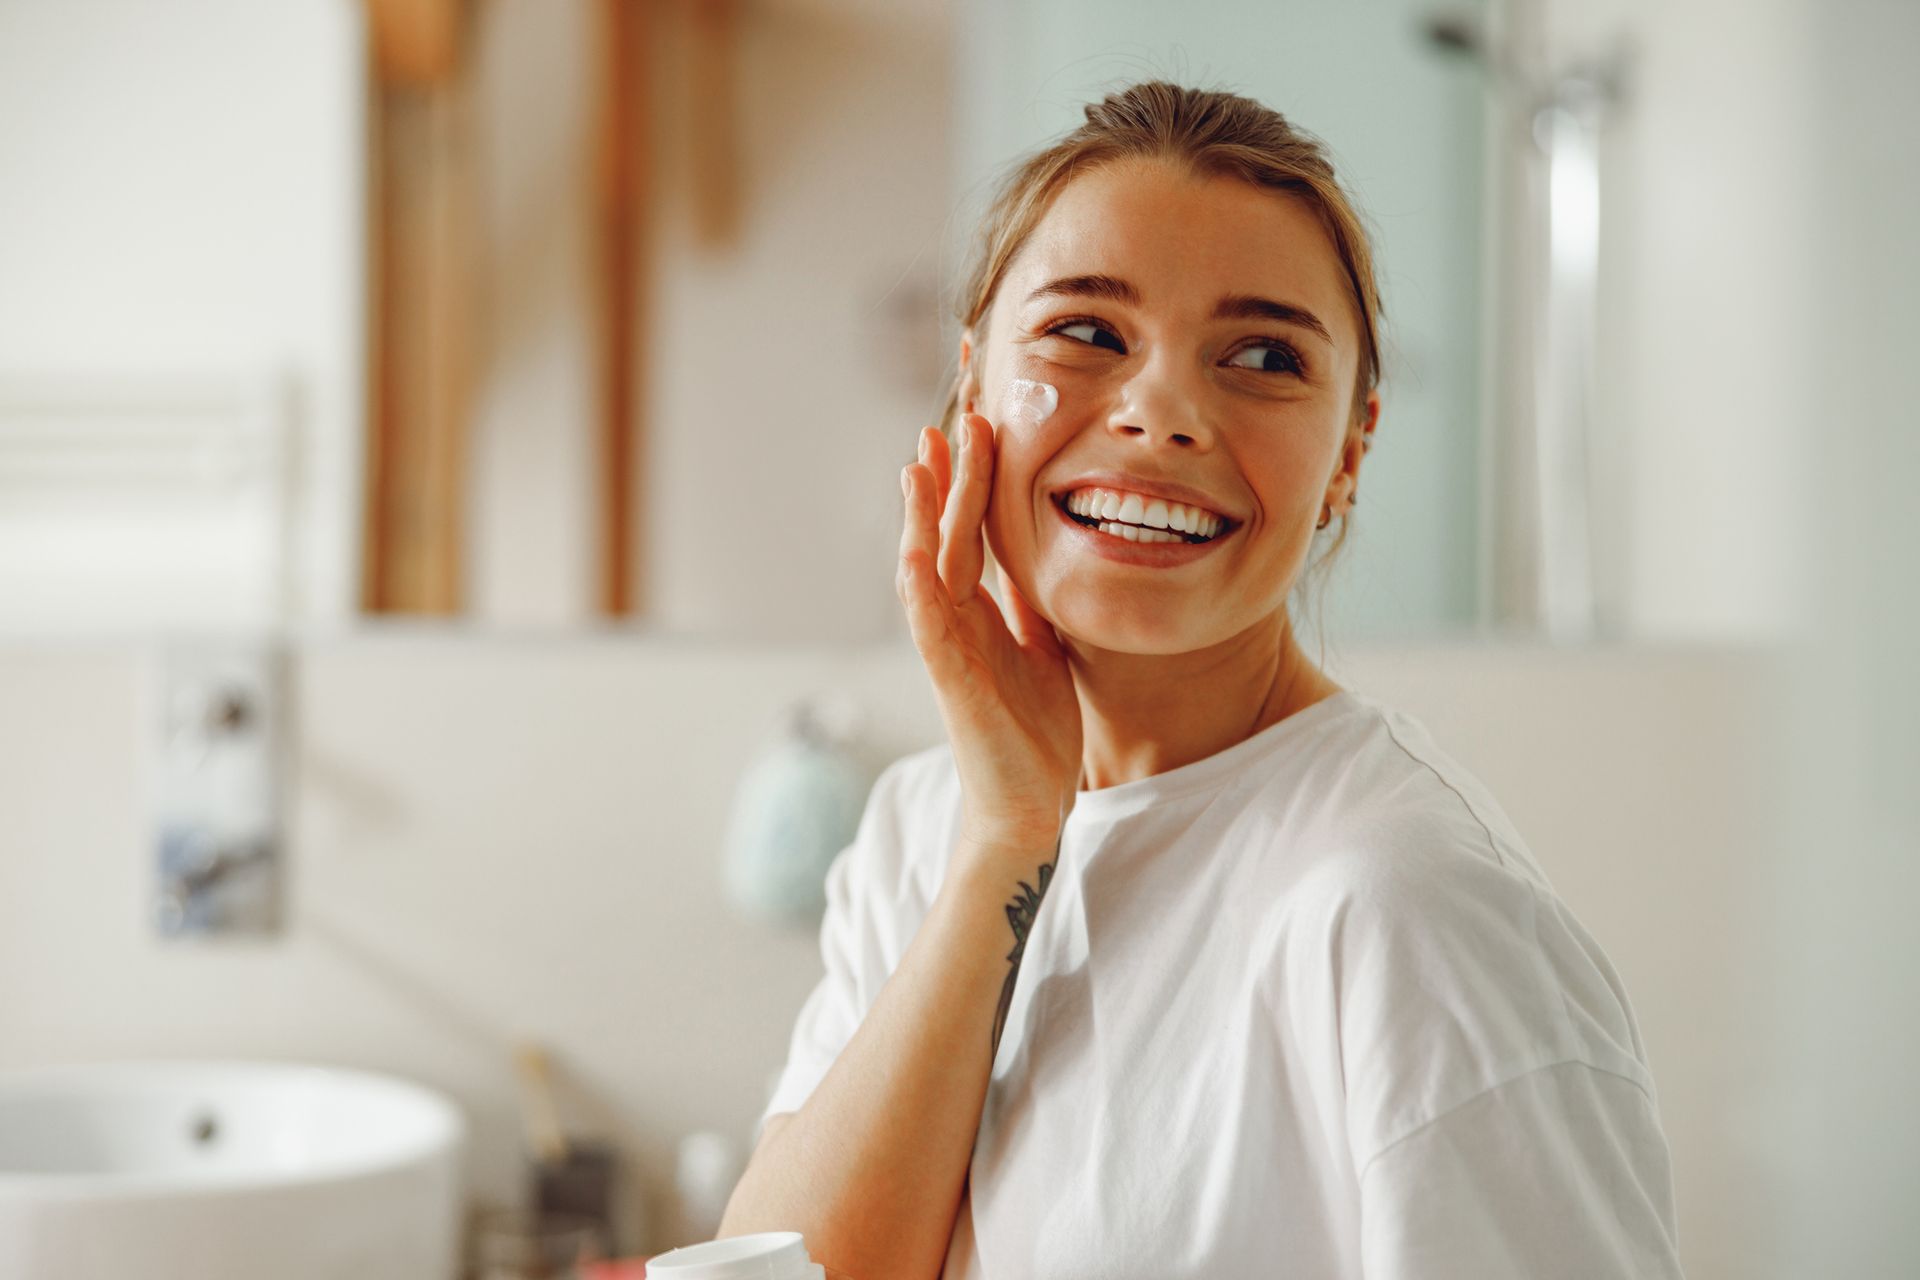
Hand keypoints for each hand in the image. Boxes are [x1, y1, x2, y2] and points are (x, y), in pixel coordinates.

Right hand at [897, 413, 1082, 849]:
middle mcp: (957, 621)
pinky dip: (918, 587)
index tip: (977, 425)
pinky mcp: (950, 680)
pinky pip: (928, 625)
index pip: (973, 532)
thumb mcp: (1044, 650)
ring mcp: (948, 647)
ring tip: (920, 464)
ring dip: (923, 517)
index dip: (973, 480)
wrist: (1030, 803)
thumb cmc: (1034, 732)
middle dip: (948, 477)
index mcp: (981, 611)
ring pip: (928, 567)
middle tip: (952, 417)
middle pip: (948, 534)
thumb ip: (1031, 607)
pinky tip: (913, 551)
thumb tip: (1036, 564)